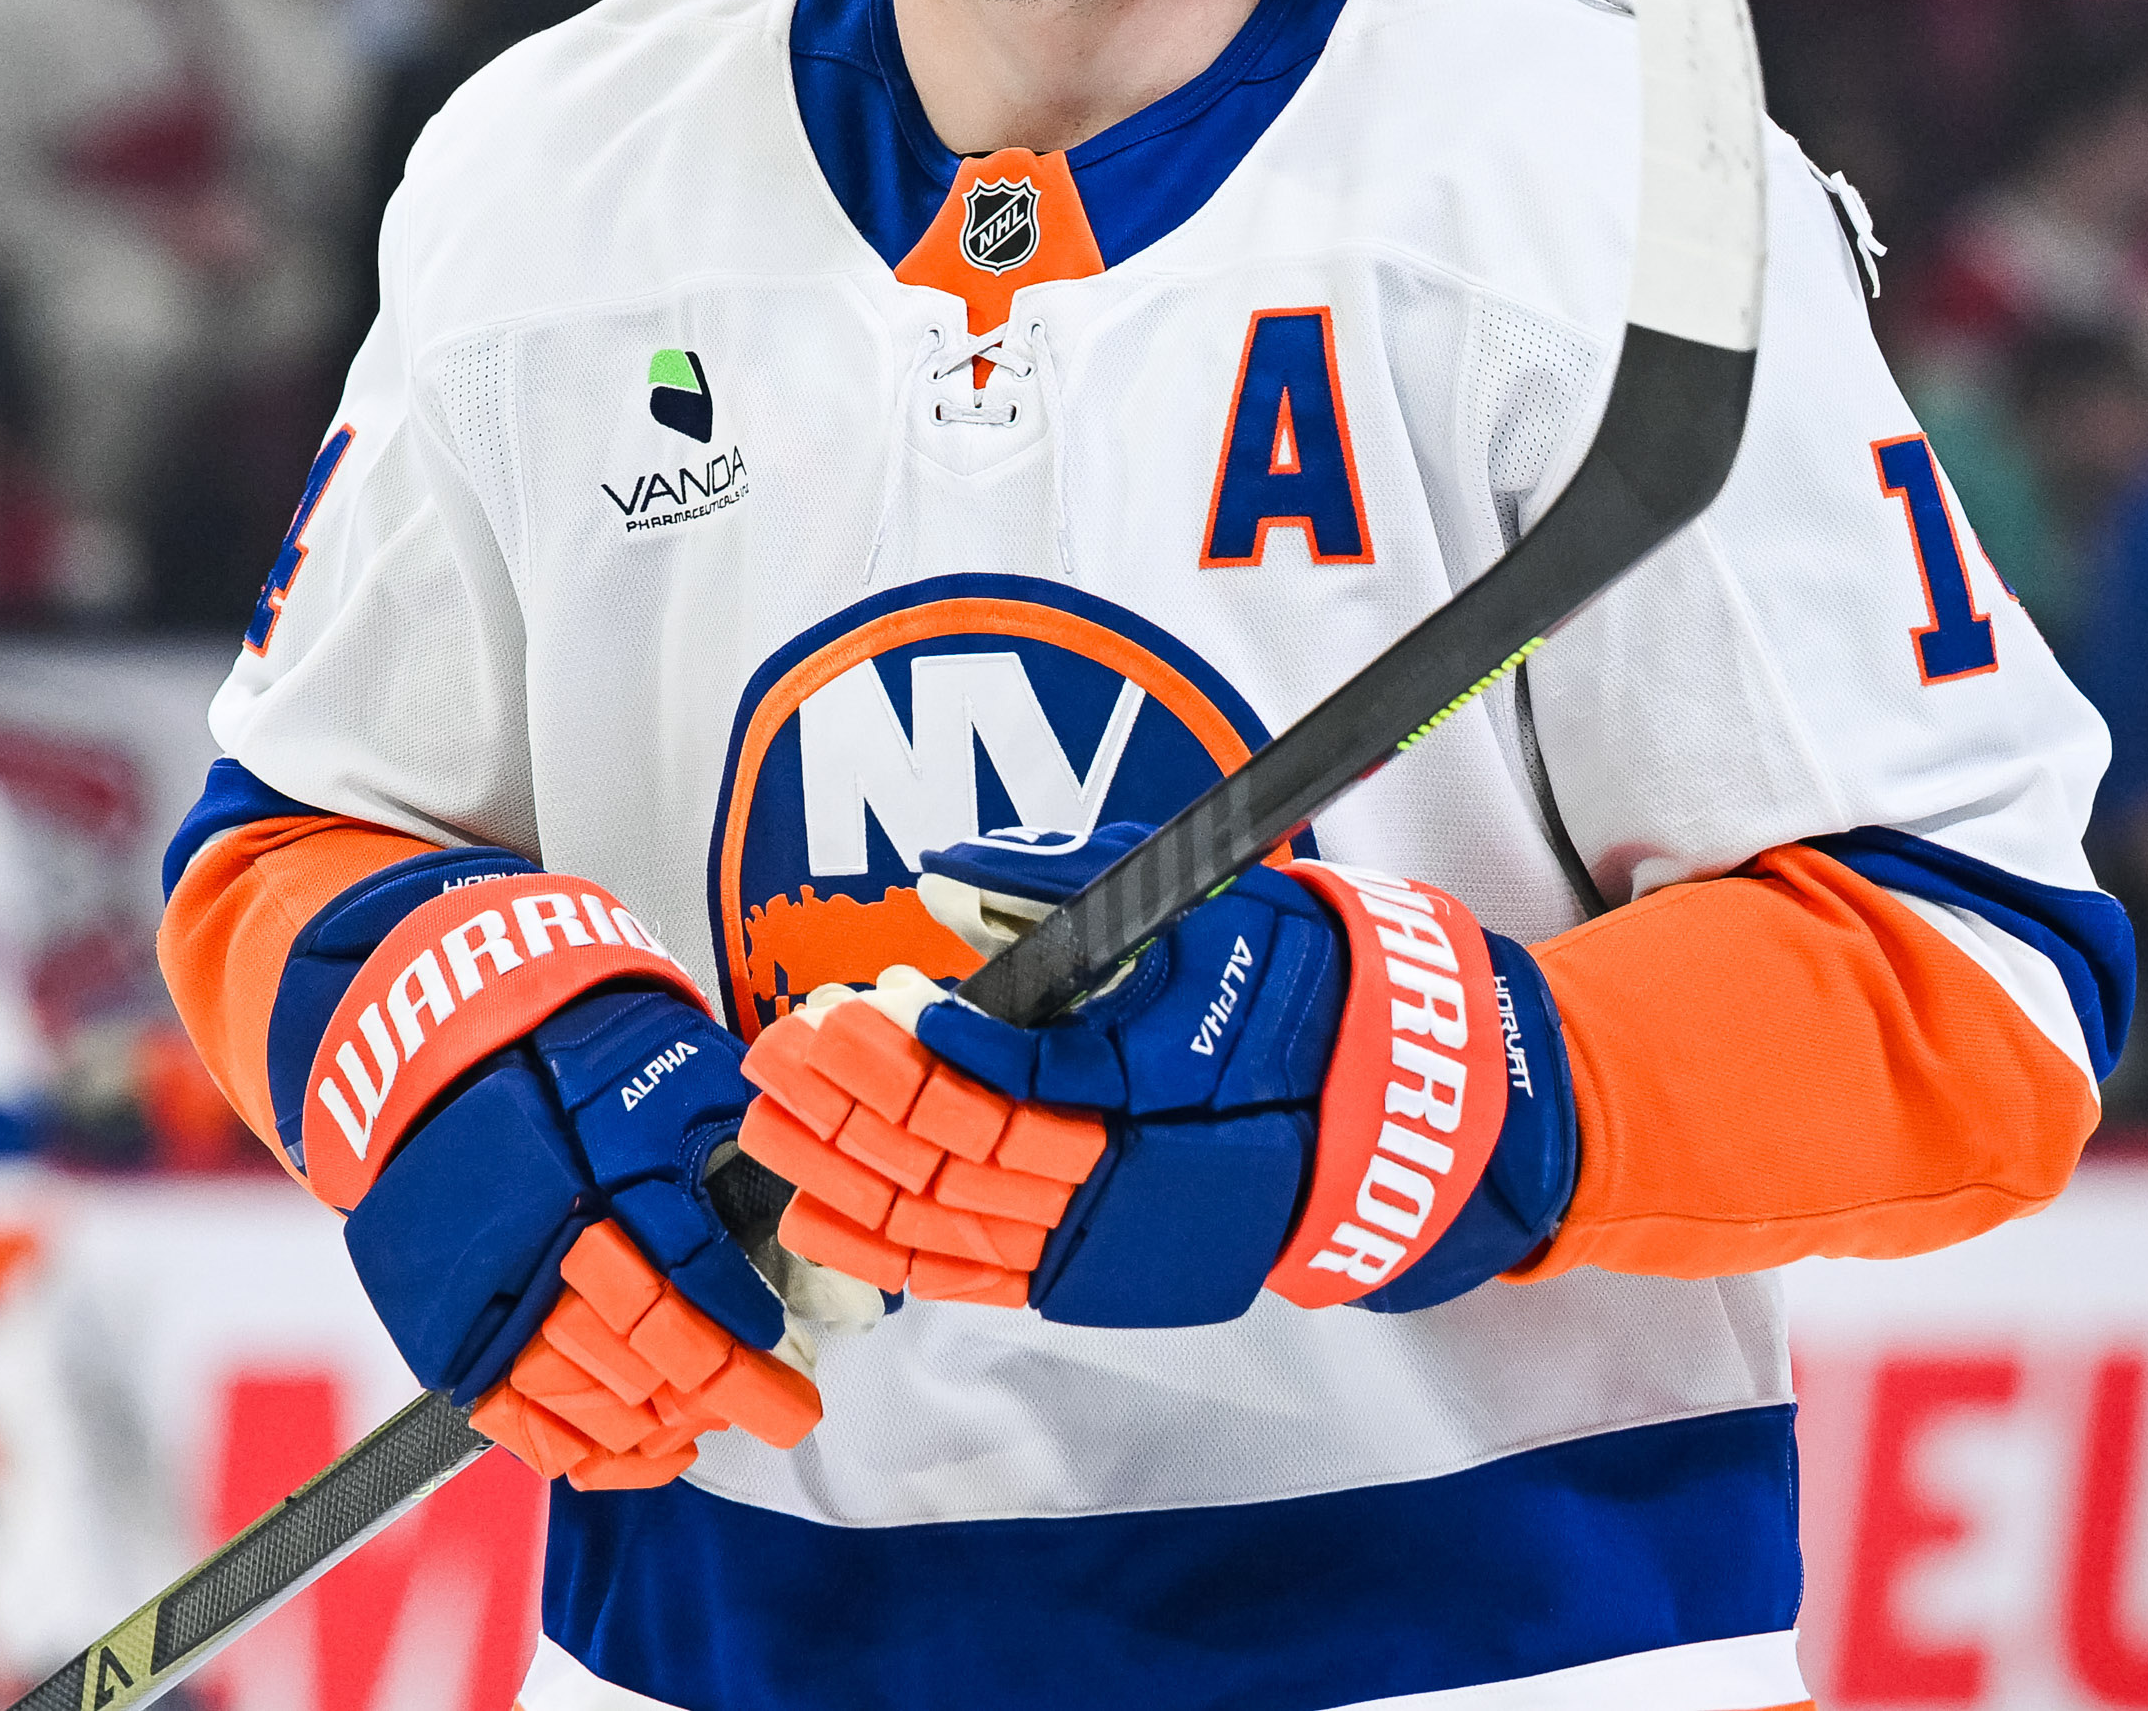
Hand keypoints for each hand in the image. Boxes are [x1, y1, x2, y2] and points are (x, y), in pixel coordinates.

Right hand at [305, 856, 820, 1487]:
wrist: (453, 1054)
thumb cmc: (586, 1062)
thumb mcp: (681, 1077)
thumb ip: (740, 1143)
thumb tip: (809, 1197)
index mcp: (610, 1167)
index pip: (693, 1269)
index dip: (745, 1316)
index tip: (785, 1343)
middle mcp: (552, 1237)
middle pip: (653, 1344)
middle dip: (734, 1388)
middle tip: (788, 1409)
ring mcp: (495, 1293)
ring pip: (595, 1392)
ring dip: (668, 1420)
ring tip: (719, 1422)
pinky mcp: (454, 1336)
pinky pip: (527, 1424)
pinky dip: (594, 1453)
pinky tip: (652, 1454)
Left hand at [741, 823, 1577, 1328]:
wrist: (1374, 1109)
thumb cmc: (1284, 982)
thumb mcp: (1194, 906)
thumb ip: (1059, 886)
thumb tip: (944, 874)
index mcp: (1165, 1086)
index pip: (1035, 1084)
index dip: (949, 1047)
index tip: (885, 1002)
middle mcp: (1131, 1178)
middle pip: (970, 1151)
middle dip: (864, 1100)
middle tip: (789, 1049)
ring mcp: (1110, 1239)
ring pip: (956, 1219)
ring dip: (852, 1173)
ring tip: (773, 1125)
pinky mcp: (1091, 1274)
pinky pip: (973, 1274)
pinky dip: (891, 1250)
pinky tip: (817, 1213)